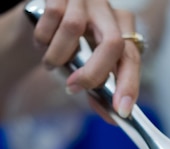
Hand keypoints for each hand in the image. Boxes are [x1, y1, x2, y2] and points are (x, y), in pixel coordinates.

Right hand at [33, 0, 141, 118]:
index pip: (132, 57)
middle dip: (93, 73)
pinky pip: (52, 17)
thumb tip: (112, 117)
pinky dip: (43, 38)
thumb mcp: (84, 71)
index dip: (129, 85)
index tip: (122, 111)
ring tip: (51, 62)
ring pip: (74, 28)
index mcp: (121, 30)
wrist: (37, 24)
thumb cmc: (67, 49)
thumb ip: (98, 92)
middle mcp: (108, 11)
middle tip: (73, 88)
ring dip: (57, 55)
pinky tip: (42, 42)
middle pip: (112, 42)